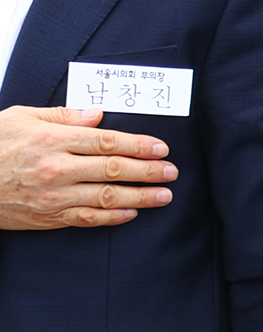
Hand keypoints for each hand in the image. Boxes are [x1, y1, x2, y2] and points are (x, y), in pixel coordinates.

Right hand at [0, 105, 176, 229]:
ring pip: (106, 198)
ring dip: (140, 197)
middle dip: (148, 171)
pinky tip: (132, 213)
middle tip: (171, 172)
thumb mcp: (21, 117)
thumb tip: (97, 113)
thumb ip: (63, 115)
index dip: (138, 145)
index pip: (105, 142)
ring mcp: (52, 196)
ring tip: (164, 195)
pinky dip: (112, 217)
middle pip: (113, 170)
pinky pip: (87, 218)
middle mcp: (55, 169)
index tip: (160, 148)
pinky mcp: (48, 217)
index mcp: (51, 140)